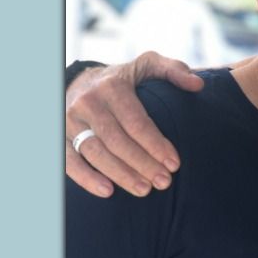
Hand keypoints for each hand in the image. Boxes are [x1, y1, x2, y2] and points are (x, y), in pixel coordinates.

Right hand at [65, 53, 200, 197]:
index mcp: (112, 86)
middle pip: (117, 140)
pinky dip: (86, 178)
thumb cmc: (121, 79)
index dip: (156, 144)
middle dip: (143, 164)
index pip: (136, 121)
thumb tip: (198, 85)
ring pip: (95, 152)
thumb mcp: (146, 65)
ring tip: (144, 190)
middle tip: (163, 182)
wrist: (78, 81)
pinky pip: (69, 160)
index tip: (174, 164)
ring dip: (121, 174)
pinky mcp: (59, 134)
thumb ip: (173, 70)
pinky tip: (107, 192)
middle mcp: (89, 102)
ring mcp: (71, 120)